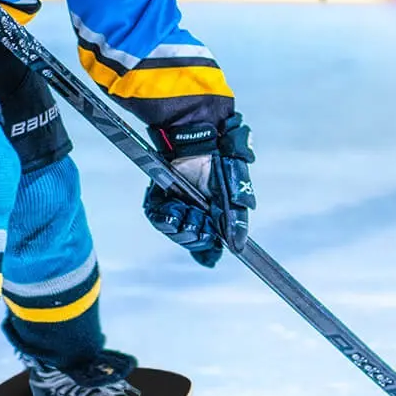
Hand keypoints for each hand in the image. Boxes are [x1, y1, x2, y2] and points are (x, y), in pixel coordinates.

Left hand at [143, 113, 255, 266]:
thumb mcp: (235, 192)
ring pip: (173, 231)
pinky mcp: (159, 196)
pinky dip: (162, 215)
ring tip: (185, 210)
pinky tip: (171, 205)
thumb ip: (236, 220)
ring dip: (179, 226)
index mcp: (216, 213)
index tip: (209, 256)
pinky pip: (156, 216)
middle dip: (194, 235)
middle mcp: (196, 210)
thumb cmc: (222, 161)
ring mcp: (178, 204)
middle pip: (191, 239)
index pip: (210, 241)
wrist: (198, 139)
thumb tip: (238, 246)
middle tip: (199, 222)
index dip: (207, 251)